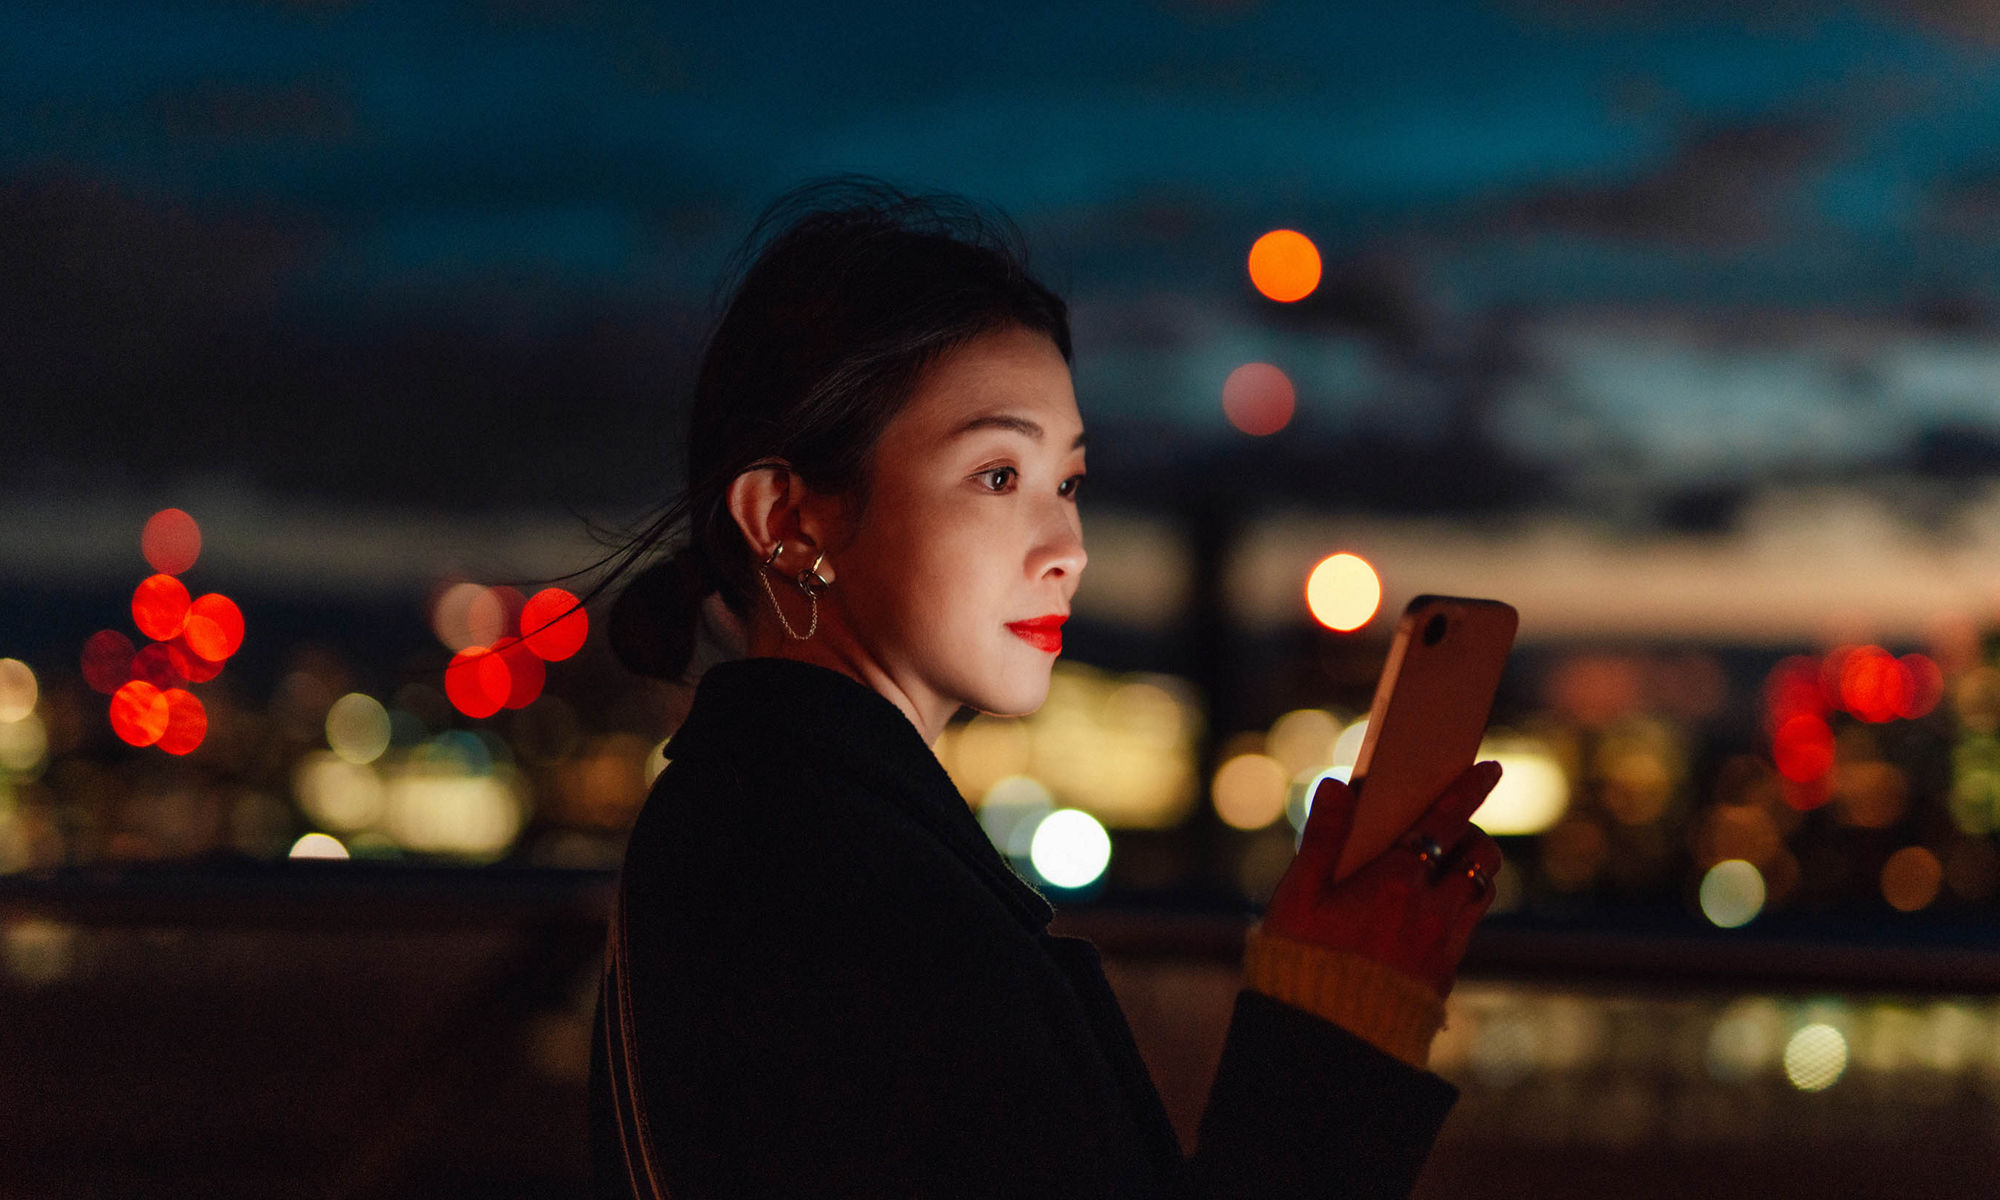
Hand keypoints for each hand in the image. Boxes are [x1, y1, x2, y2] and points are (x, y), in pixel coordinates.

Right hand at [1259, 762, 1504, 996]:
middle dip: (1472, 835)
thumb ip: (1321, 837)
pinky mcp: (1443, 977)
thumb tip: (1337, 787)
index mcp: (1395, 881)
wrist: (1325, 1041)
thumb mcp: (1297, 896)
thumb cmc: (1301, 962)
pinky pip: (1465, 930)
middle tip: (1450, 829)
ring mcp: (1443, 945)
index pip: (1444, 821)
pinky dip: (1456, 911)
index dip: (1468, 790)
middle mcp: (1431, 910)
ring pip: (1480, 893)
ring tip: (1442, 870)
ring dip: (1470, 873)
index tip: (1489, 768)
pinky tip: (1425, 917)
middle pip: (1479, 856)